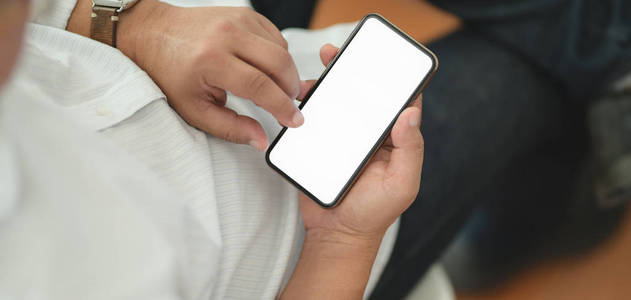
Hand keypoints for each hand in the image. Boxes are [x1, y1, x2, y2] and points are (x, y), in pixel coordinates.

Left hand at [116, 1, 303, 150]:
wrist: (154, 35)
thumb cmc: (170, 73)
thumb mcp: (195, 110)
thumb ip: (230, 128)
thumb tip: (260, 139)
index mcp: (212, 60)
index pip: (260, 86)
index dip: (282, 107)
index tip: (293, 120)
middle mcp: (227, 35)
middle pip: (279, 63)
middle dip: (290, 89)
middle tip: (288, 106)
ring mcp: (237, 20)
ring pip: (281, 49)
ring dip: (285, 73)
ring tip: (274, 89)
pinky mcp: (244, 14)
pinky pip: (275, 36)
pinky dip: (278, 55)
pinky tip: (266, 68)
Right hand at [281, 44, 423, 299]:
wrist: (337, 234)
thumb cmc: (374, 213)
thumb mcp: (401, 184)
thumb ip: (410, 150)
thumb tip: (410, 113)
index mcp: (394, 140)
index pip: (398, 102)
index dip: (392, 79)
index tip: (381, 61)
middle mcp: (371, 135)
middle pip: (364, 96)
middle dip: (353, 72)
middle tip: (337, 55)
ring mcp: (346, 138)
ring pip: (339, 103)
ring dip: (327, 85)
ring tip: (314, 75)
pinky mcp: (323, 144)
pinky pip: (318, 119)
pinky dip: (309, 105)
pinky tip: (301, 96)